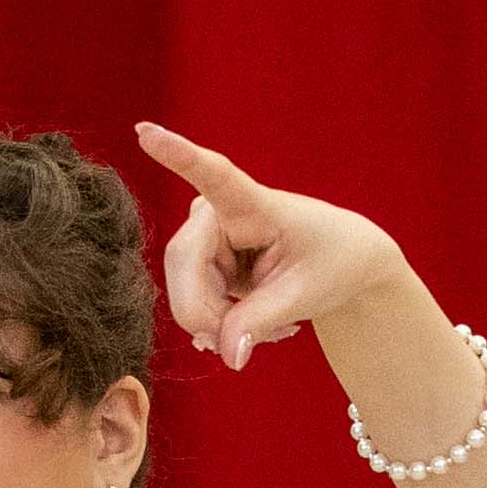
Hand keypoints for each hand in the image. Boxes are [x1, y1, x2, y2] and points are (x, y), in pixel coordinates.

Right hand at [131, 122, 406, 365]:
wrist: (340, 263)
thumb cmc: (331, 263)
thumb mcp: (304, 295)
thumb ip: (260, 322)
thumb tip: (226, 356)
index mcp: (253, 203)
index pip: (213, 176)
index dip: (178, 155)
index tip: (146, 132)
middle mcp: (217, 212)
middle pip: (184, 267)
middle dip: (210, 316)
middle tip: (247, 347)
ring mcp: (205, 235)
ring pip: (185, 294)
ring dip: (222, 324)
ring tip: (269, 328)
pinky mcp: (202, 259)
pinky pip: (195, 303)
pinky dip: (223, 324)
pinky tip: (254, 322)